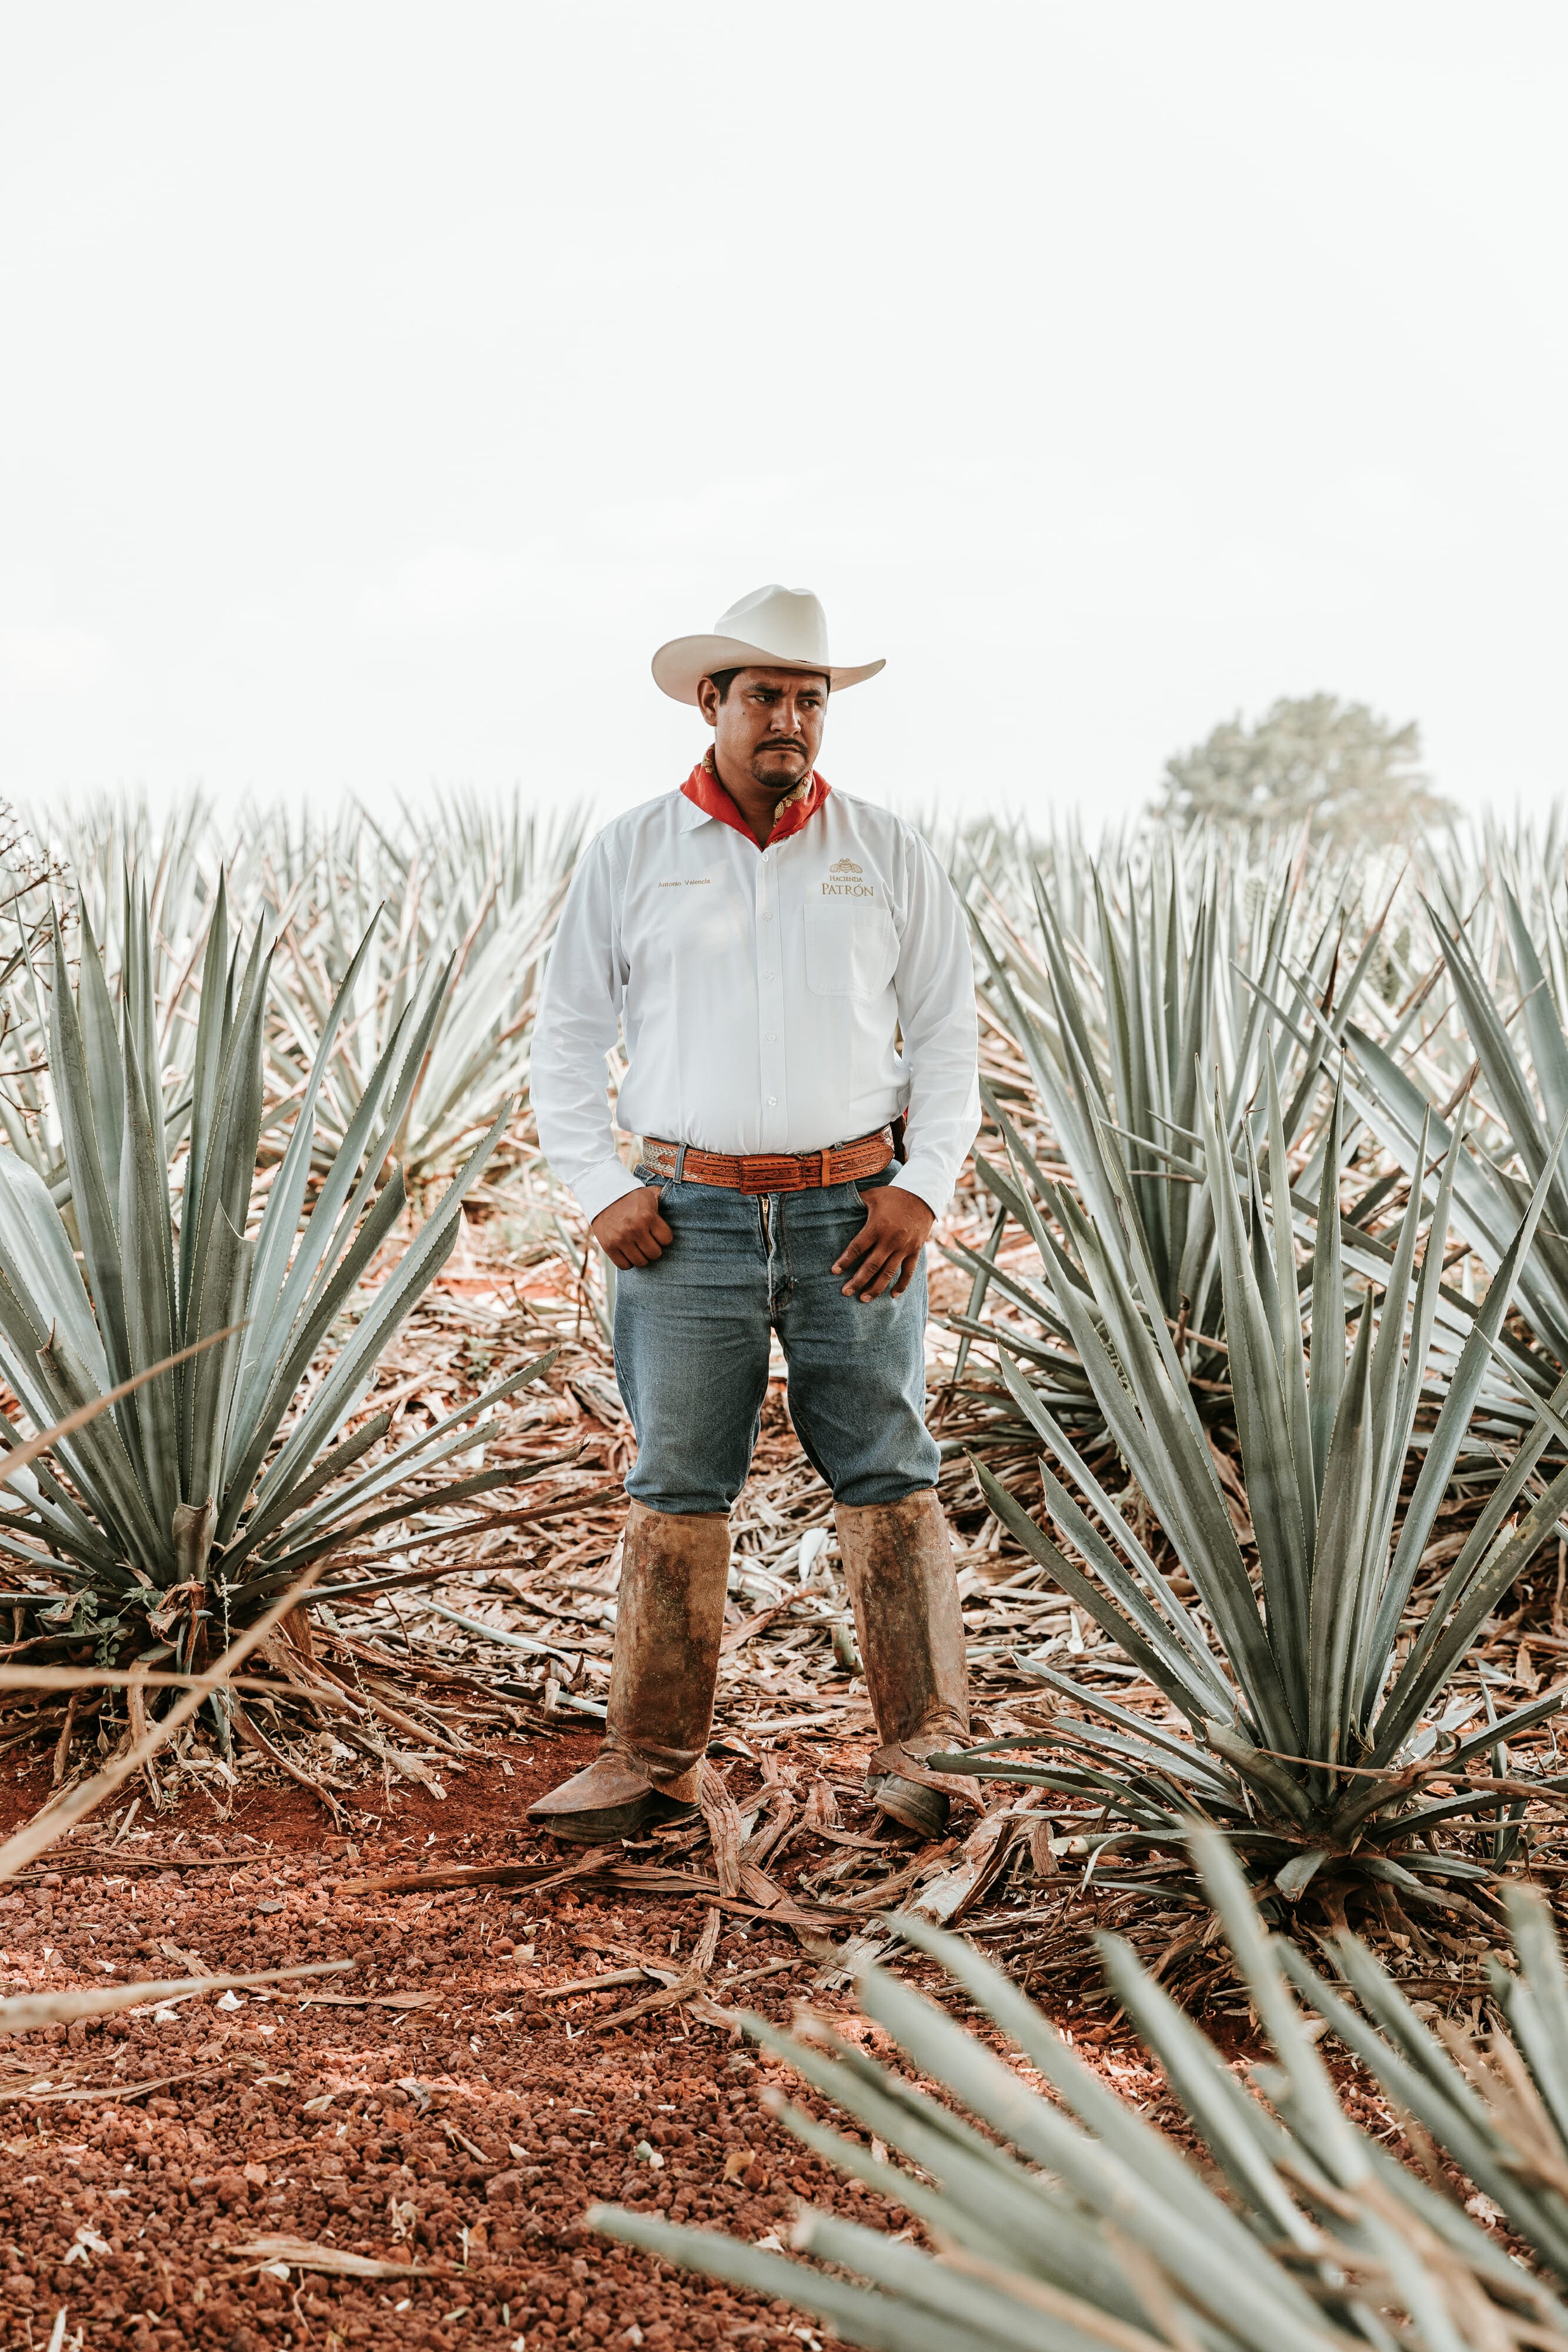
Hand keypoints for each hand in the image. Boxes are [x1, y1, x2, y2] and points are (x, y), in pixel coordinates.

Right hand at [592, 1186, 673, 1269]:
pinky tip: (629, 1253)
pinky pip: (624, 1265)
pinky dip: (628, 1262)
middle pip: (655, 1254)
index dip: (664, 1238)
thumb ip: (664, 1197)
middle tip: (650, 1243)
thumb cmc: (630, 1196)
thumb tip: (680, 1198)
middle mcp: (635, 1229)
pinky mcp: (609, 1246)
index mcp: (648, 1217)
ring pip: (641, 1262)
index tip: (659, 1235)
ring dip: (642, 1257)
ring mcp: (621, 1239)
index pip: (666, 1240)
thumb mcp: (649, 1193)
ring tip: (639, 1249)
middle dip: (654, 1249)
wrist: (603, 1194)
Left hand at [833, 1186, 933, 1300]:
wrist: (923, 1194)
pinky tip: (893, 1295)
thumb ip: (855, 1201)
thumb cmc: (893, 1194)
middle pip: (871, 1266)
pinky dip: (902, 1284)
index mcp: (877, 1227)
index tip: (834, 1272)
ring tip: (864, 1299)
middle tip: (845, 1292)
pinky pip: (908, 1271)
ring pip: (888, 1273)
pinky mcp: (915, 1250)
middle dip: (857, 1281)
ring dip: (876, 1288)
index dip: (845, 1261)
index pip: (857, 1248)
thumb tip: (836, 1200)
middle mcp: (890, 1240)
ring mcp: (903, 1247)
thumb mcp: (873, 1195)